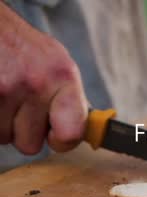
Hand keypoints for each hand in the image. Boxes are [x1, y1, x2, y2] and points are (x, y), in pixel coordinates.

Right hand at [0, 2, 87, 153]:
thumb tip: (85, 132)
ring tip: (6, 95)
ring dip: (4, 123)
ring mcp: (4, 89)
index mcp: (64, 77)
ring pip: (4, 138)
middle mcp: (36, 83)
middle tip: (22, 106)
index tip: (56, 136)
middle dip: (24, 130)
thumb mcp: (59, 66)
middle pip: (30, 145)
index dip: (62, 141)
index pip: (71, 134)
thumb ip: (71, 99)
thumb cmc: (26, 48)